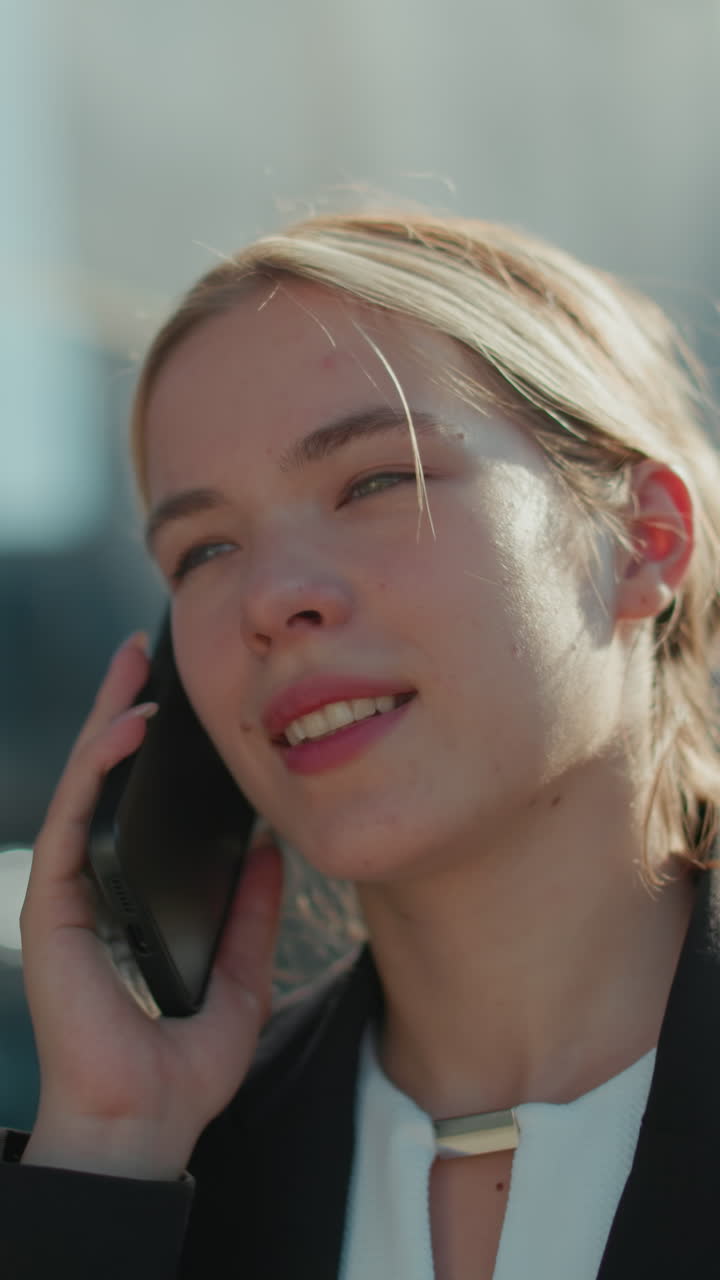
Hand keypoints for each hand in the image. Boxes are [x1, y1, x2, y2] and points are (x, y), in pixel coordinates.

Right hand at [20, 633, 282, 1179]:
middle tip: (145, 652)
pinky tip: (128, 727)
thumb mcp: (241, 973)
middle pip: (104, 780)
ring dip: (106, 718)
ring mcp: (68, 890)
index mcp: (129, 897)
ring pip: (83, 784)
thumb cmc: (183, 1066)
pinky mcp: (52, 902)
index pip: (136, 805)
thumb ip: (252, 913)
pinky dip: (98, 767)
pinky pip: (75, 818)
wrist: (145, 1123)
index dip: (150, 749)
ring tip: (136, 667)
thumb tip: (271, 849)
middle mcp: (93, 885)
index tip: (181, 699)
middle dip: (122, 708)